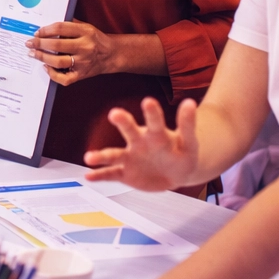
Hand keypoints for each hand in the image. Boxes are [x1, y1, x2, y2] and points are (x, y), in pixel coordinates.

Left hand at [28, 20, 118, 83]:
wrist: (111, 55)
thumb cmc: (95, 39)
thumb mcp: (86, 26)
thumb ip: (69, 24)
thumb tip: (46, 25)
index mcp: (86, 32)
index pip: (60, 28)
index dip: (45, 30)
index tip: (37, 32)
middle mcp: (85, 47)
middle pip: (57, 45)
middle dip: (39, 44)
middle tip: (29, 43)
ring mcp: (83, 62)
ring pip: (58, 62)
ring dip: (42, 57)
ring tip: (33, 54)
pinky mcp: (82, 75)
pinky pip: (64, 78)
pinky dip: (52, 74)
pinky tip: (46, 67)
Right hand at [84, 96, 199, 191]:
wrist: (175, 172)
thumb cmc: (181, 153)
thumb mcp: (189, 142)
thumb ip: (188, 125)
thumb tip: (190, 102)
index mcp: (156, 134)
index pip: (155, 121)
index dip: (152, 112)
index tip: (148, 101)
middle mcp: (139, 142)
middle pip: (130, 131)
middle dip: (123, 123)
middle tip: (115, 114)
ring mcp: (130, 158)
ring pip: (115, 156)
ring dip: (102, 156)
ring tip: (89, 158)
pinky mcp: (125, 174)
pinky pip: (111, 174)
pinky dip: (99, 176)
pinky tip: (88, 177)